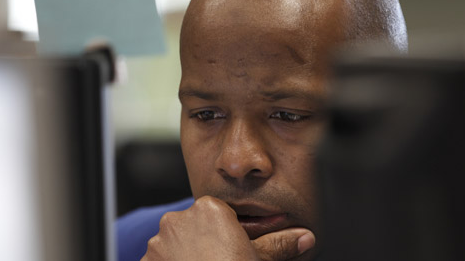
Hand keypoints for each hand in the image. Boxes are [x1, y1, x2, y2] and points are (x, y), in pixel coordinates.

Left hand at [141, 196, 315, 260]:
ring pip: (176, 244)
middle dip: (207, 242)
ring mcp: (158, 242)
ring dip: (187, 256)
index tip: (236, 250)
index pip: (220, 214)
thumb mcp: (259, 260)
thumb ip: (280, 244)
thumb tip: (306, 237)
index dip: (230, 233)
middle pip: (196, 226)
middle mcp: (179, 219)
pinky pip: (162, 260)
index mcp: (210, 209)